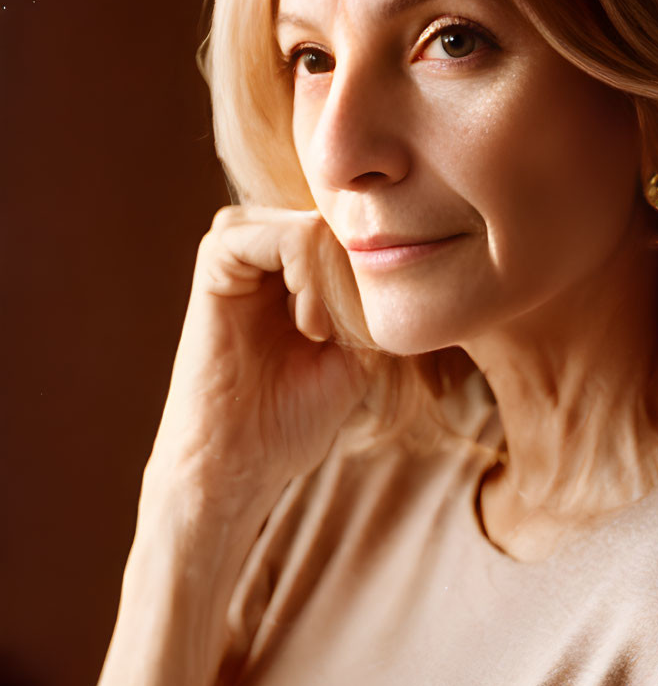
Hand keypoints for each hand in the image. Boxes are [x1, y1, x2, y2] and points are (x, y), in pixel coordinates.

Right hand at [141, 205, 369, 542]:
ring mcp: (242, 241)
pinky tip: (309, 328)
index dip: (381, 283)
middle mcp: (270, 239)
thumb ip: (377, 295)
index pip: (364, 233)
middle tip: (343, 340)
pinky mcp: (218, 254)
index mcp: (299, 258)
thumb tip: (410, 247)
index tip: (370, 339)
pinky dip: (312, 282)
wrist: (241, 458)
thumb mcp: (361, 347)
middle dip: (359, 288)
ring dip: (337, 288)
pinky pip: (291, 237)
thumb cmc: (297, 411)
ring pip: (322, 229)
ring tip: (322, 336)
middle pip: (345, 227)